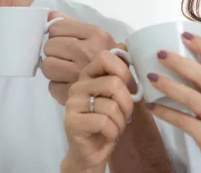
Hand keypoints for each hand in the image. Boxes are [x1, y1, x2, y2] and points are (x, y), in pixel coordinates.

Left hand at [41, 12, 116, 104]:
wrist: (123, 89)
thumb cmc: (108, 60)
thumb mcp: (97, 37)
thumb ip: (72, 24)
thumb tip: (50, 14)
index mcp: (95, 34)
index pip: (56, 28)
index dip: (57, 35)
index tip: (65, 42)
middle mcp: (88, 52)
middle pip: (49, 46)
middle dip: (54, 52)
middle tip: (65, 58)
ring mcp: (80, 74)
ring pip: (47, 66)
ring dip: (53, 69)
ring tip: (65, 71)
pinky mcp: (73, 93)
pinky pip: (51, 85)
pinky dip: (57, 86)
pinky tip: (68, 84)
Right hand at [62, 49, 134, 170]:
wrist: (91, 153)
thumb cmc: (106, 123)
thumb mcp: (117, 96)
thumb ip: (120, 74)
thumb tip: (125, 47)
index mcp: (88, 75)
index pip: (105, 57)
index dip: (123, 70)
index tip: (127, 86)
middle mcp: (78, 86)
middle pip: (114, 83)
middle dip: (127, 103)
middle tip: (124, 114)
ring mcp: (73, 103)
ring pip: (111, 105)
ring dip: (120, 121)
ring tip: (115, 126)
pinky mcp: (72, 122)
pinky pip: (104, 122)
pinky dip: (113, 132)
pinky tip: (107, 135)